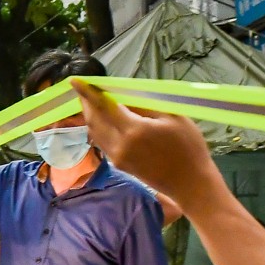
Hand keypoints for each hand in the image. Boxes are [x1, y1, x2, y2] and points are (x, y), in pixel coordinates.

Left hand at [72, 79, 217, 210]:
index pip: (103, 107)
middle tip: (84, 87)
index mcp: (134, 130)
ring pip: (95, 132)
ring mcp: (117, 157)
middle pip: (94, 120)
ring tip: (90, 100)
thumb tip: (124, 95)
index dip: (88, 93)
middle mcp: (120, 145)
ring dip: (90, 115)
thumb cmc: (188, 147)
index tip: (74, 80)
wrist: (190, 184)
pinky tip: (103, 119)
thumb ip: (145, 105)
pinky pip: (102, 142)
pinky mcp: (119, 165)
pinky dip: (98, 128)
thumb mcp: (172, 117)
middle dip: (86, 102)